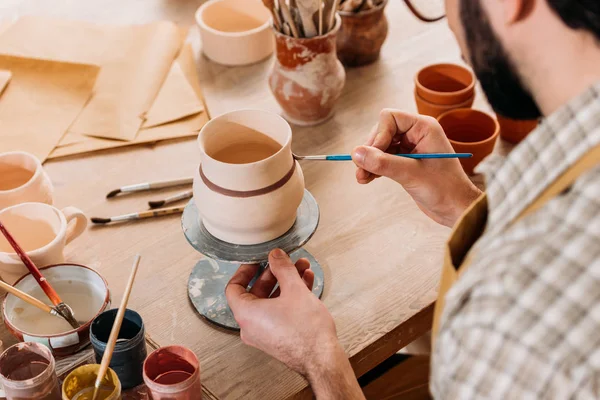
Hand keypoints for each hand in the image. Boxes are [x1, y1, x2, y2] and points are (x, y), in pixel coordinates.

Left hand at [226, 249, 363, 398]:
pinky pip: (279, 311)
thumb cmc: (306, 331)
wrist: (322, 359)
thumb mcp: (294, 289)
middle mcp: (251, 326)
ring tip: (302, 269)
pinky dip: (290, 296)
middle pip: (256, 292)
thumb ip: (282, 268)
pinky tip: (306, 283)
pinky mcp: (278, 337)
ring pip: (272, 300)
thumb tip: (275, 256)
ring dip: (286, 282)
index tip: (257, 261)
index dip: (246, 270)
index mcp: (246, 314)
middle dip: (274, 273)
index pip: (234, 287)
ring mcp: (265, 333)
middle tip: (284, 262)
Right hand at [352, 109, 481, 226]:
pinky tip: (368, 178)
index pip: (390, 118)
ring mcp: (411, 147)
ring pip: (380, 146)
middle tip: (361, 170)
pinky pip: (384, 158)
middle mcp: (416, 133)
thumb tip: (356, 153)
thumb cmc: (444, 190)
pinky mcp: (406, 161)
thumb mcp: (411, 174)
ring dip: (369, 161)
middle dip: (370, 150)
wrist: (456, 209)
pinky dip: (374, 167)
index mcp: (424, 128)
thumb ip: (383, 162)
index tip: (373, 156)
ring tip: (362, 178)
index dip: (378, 135)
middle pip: (382, 131)